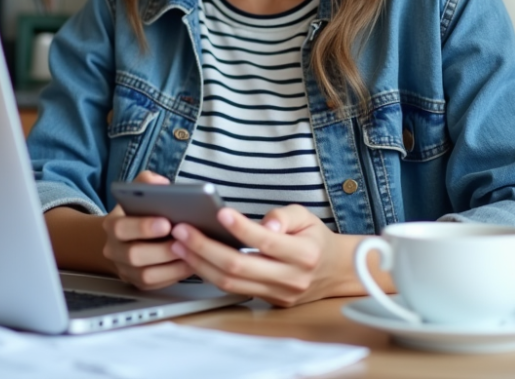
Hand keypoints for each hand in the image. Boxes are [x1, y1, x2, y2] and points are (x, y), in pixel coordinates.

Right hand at [102, 171, 194, 289]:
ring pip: (146, 274)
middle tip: (183, 241)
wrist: (122, 239)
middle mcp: (114, 250)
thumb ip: (146, 182)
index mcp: (112, 225)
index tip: (166, 222)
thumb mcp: (136, 193)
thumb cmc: (136, 213)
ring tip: (191, 253)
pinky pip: (156, 284)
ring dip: (171, 265)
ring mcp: (125, 269)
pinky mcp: (138, 283)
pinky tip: (190, 264)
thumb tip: (160, 183)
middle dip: (161, 249)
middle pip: (134, 255)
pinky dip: (174, 275)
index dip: (144, 227)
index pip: (122, 228)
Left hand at [169, 204, 368, 306]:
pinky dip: (209, 273)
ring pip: (231, 283)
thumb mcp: (307, 217)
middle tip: (181, 229)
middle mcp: (291, 279)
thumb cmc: (315, 238)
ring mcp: (278, 295)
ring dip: (200, 263)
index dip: (241, 228)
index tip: (218, 212)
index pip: (267, 242)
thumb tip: (266, 224)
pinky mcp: (267, 303)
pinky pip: (233, 290)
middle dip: (205, 247)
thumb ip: (285, 216)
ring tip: (179, 243)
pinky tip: (193, 257)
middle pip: (240, 267)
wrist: (335, 271)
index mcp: (305, 254)